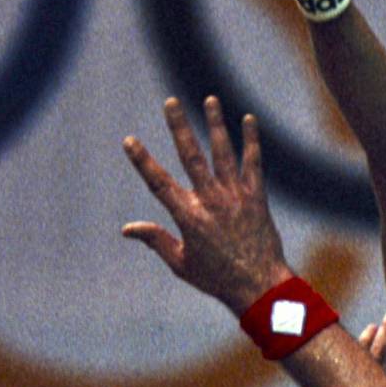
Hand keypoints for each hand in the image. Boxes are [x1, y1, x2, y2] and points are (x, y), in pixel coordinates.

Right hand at [122, 97, 289, 313]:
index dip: (142, 161)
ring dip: (215, 124)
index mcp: (187, 216)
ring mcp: (234, 197)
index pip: (158, 182)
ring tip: (210, 99)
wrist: (259, 287)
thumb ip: (156, 240)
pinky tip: (249, 120)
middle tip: (171, 102)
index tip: (129, 140)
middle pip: (191, 156)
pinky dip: (251, 141)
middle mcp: (210, 201)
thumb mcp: (180, 263)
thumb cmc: (217, 279)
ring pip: (223, 153)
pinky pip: (253, 164)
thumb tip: (127, 229)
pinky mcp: (256, 198)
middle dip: (179, 127)